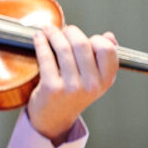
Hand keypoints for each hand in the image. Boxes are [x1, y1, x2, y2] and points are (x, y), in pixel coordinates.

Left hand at [27, 24, 118, 144]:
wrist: (54, 118)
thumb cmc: (74, 92)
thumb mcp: (95, 79)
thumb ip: (104, 58)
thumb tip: (109, 36)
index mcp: (106, 80)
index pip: (107, 49)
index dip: (95, 38)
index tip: (84, 37)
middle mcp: (92, 85)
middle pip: (82, 44)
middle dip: (70, 31)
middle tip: (62, 29)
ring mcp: (72, 87)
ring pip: (63, 48)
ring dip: (53, 33)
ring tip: (48, 29)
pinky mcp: (52, 88)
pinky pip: (46, 57)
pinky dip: (41, 43)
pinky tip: (38, 37)